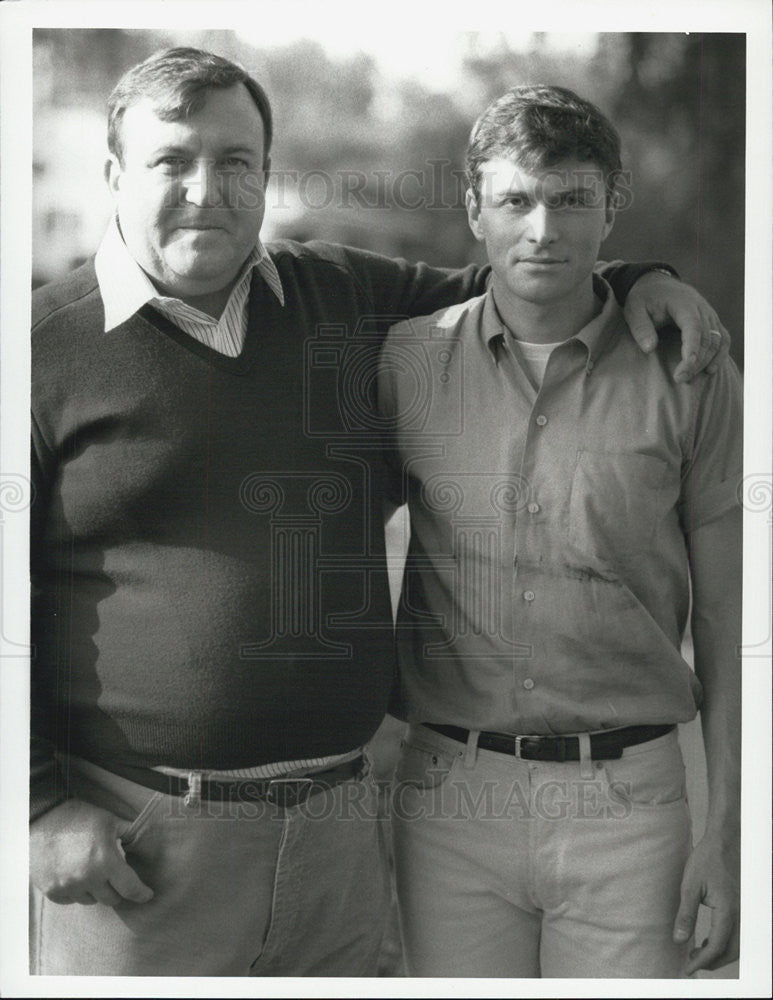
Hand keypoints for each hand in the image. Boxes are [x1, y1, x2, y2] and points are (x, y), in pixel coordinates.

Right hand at [30, 798, 153, 906]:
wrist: (42, 818)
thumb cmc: (79, 817)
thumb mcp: (110, 820)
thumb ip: (130, 833)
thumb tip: (144, 843)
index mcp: (105, 860)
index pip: (130, 887)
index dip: (141, 893)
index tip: (147, 895)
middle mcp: (87, 878)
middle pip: (111, 899)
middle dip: (118, 890)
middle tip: (116, 878)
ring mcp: (68, 887)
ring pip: (91, 900)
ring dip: (97, 890)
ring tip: (93, 872)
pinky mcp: (52, 891)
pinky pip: (72, 901)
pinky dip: (78, 892)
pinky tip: (77, 876)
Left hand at [622, 271, 729, 381]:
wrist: (657, 284)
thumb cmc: (644, 299)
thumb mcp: (634, 309)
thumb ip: (641, 328)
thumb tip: (649, 348)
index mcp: (683, 302)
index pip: (693, 326)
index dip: (692, 347)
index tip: (686, 367)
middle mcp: (701, 307)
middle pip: (706, 337)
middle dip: (696, 361)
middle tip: (680, 379)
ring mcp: (709, 314)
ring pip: (717, 340)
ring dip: (706, 361)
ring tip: (689, 379)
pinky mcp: (712, 321)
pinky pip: (723, 338)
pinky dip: (719, 355)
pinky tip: (710, 371)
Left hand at [672, 830, 739, 973]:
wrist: (723, 843)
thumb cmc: (706, 860)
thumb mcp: (690, 886)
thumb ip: (685, 915)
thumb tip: (679, 940)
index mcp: (728, 912)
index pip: (716, 947)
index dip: (701, 961)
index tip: (687, 968)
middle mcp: (740, 915)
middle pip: (730, 952)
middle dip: (712, 962)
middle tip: (691, 963)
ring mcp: (743, 911)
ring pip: (737, 945)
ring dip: (719, 954)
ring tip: (698, 953)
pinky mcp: (741, 907)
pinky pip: (737, 933)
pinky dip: (724, 943)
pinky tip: (707, 939)